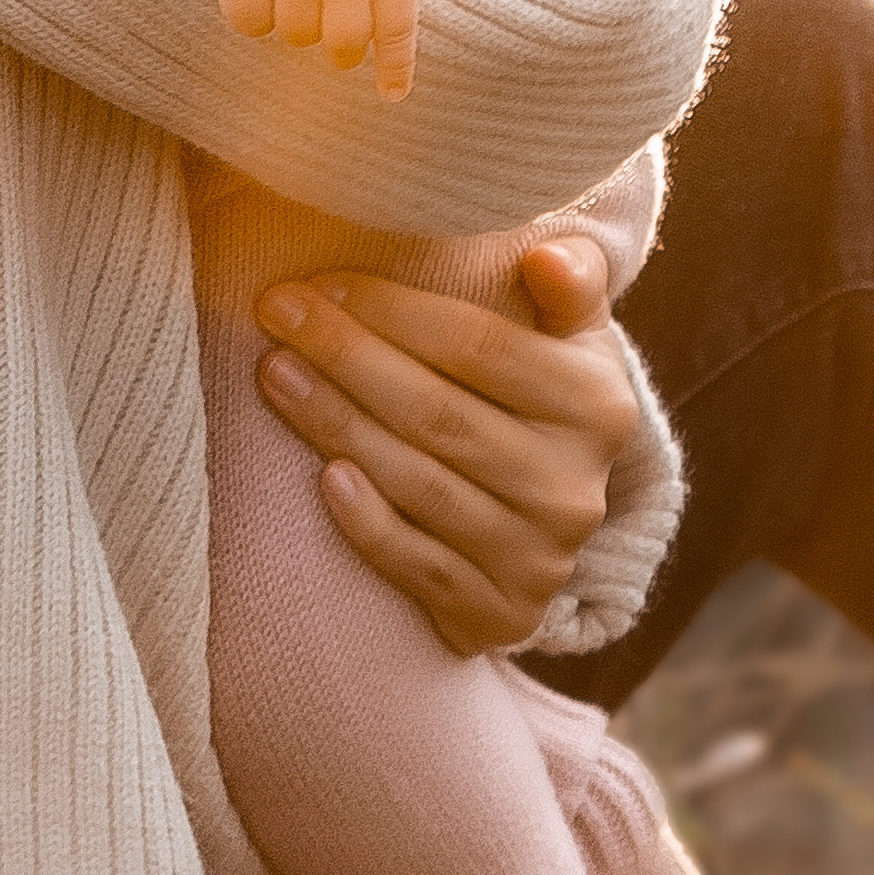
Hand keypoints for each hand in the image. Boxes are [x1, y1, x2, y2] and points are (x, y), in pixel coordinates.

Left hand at [250, 234, 639, 654]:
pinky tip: (325, 478)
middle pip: (438, 414)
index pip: (478, 346)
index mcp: (600, 405)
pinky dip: (369, 524)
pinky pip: (420, 567)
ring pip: (419, 484)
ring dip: (335, 424)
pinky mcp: (500, 616)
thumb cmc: (529, 386)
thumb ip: (569, 279)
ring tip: (273, 372)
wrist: (540, 512)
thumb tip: (547, 258)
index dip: (391, 309)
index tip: (319, 281)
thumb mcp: (566, 329)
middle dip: (345, 356)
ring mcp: (540, 560)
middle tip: (274, 313)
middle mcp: (576, 490)